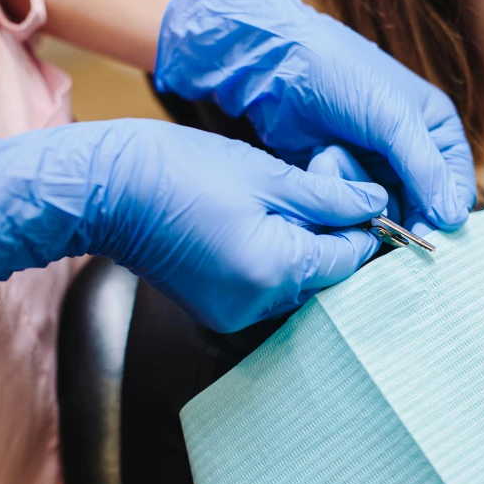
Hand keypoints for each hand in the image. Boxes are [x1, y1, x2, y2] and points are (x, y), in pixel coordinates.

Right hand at [0, 120, 385, 332]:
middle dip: (332, 238)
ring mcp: (233, 313)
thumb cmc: (181, 170)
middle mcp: (256, 305)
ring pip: (295, 286)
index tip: (361, 197)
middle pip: (324, 278)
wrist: (109, 190)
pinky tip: (262, 226)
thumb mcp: (266, 175)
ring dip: (304, 251)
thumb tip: (374, 203)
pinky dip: (275, 263)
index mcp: (274, 270)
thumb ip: (327, 197)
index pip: (348, 260)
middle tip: (322, 192)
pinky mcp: (215, 309)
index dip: (362, 228)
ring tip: (287, 204)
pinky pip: (265, 291)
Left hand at [154, 0, 476, 233]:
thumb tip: (454, 218)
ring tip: (342, 170)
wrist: (282, 66)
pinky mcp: (341, 178)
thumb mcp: (395, 120)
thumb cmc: (345, 78)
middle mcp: (408, 152)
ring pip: (383, 210)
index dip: (444, 213)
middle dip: (401, 214)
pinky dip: (341, 197)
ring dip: (364, 200)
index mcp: (434, 129)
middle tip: (385, 228)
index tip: (427, 235)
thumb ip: (426, 170)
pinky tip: (325, 168)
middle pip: (419, 206)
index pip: (454, 185)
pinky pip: (351, 208)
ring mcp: (372, 167)